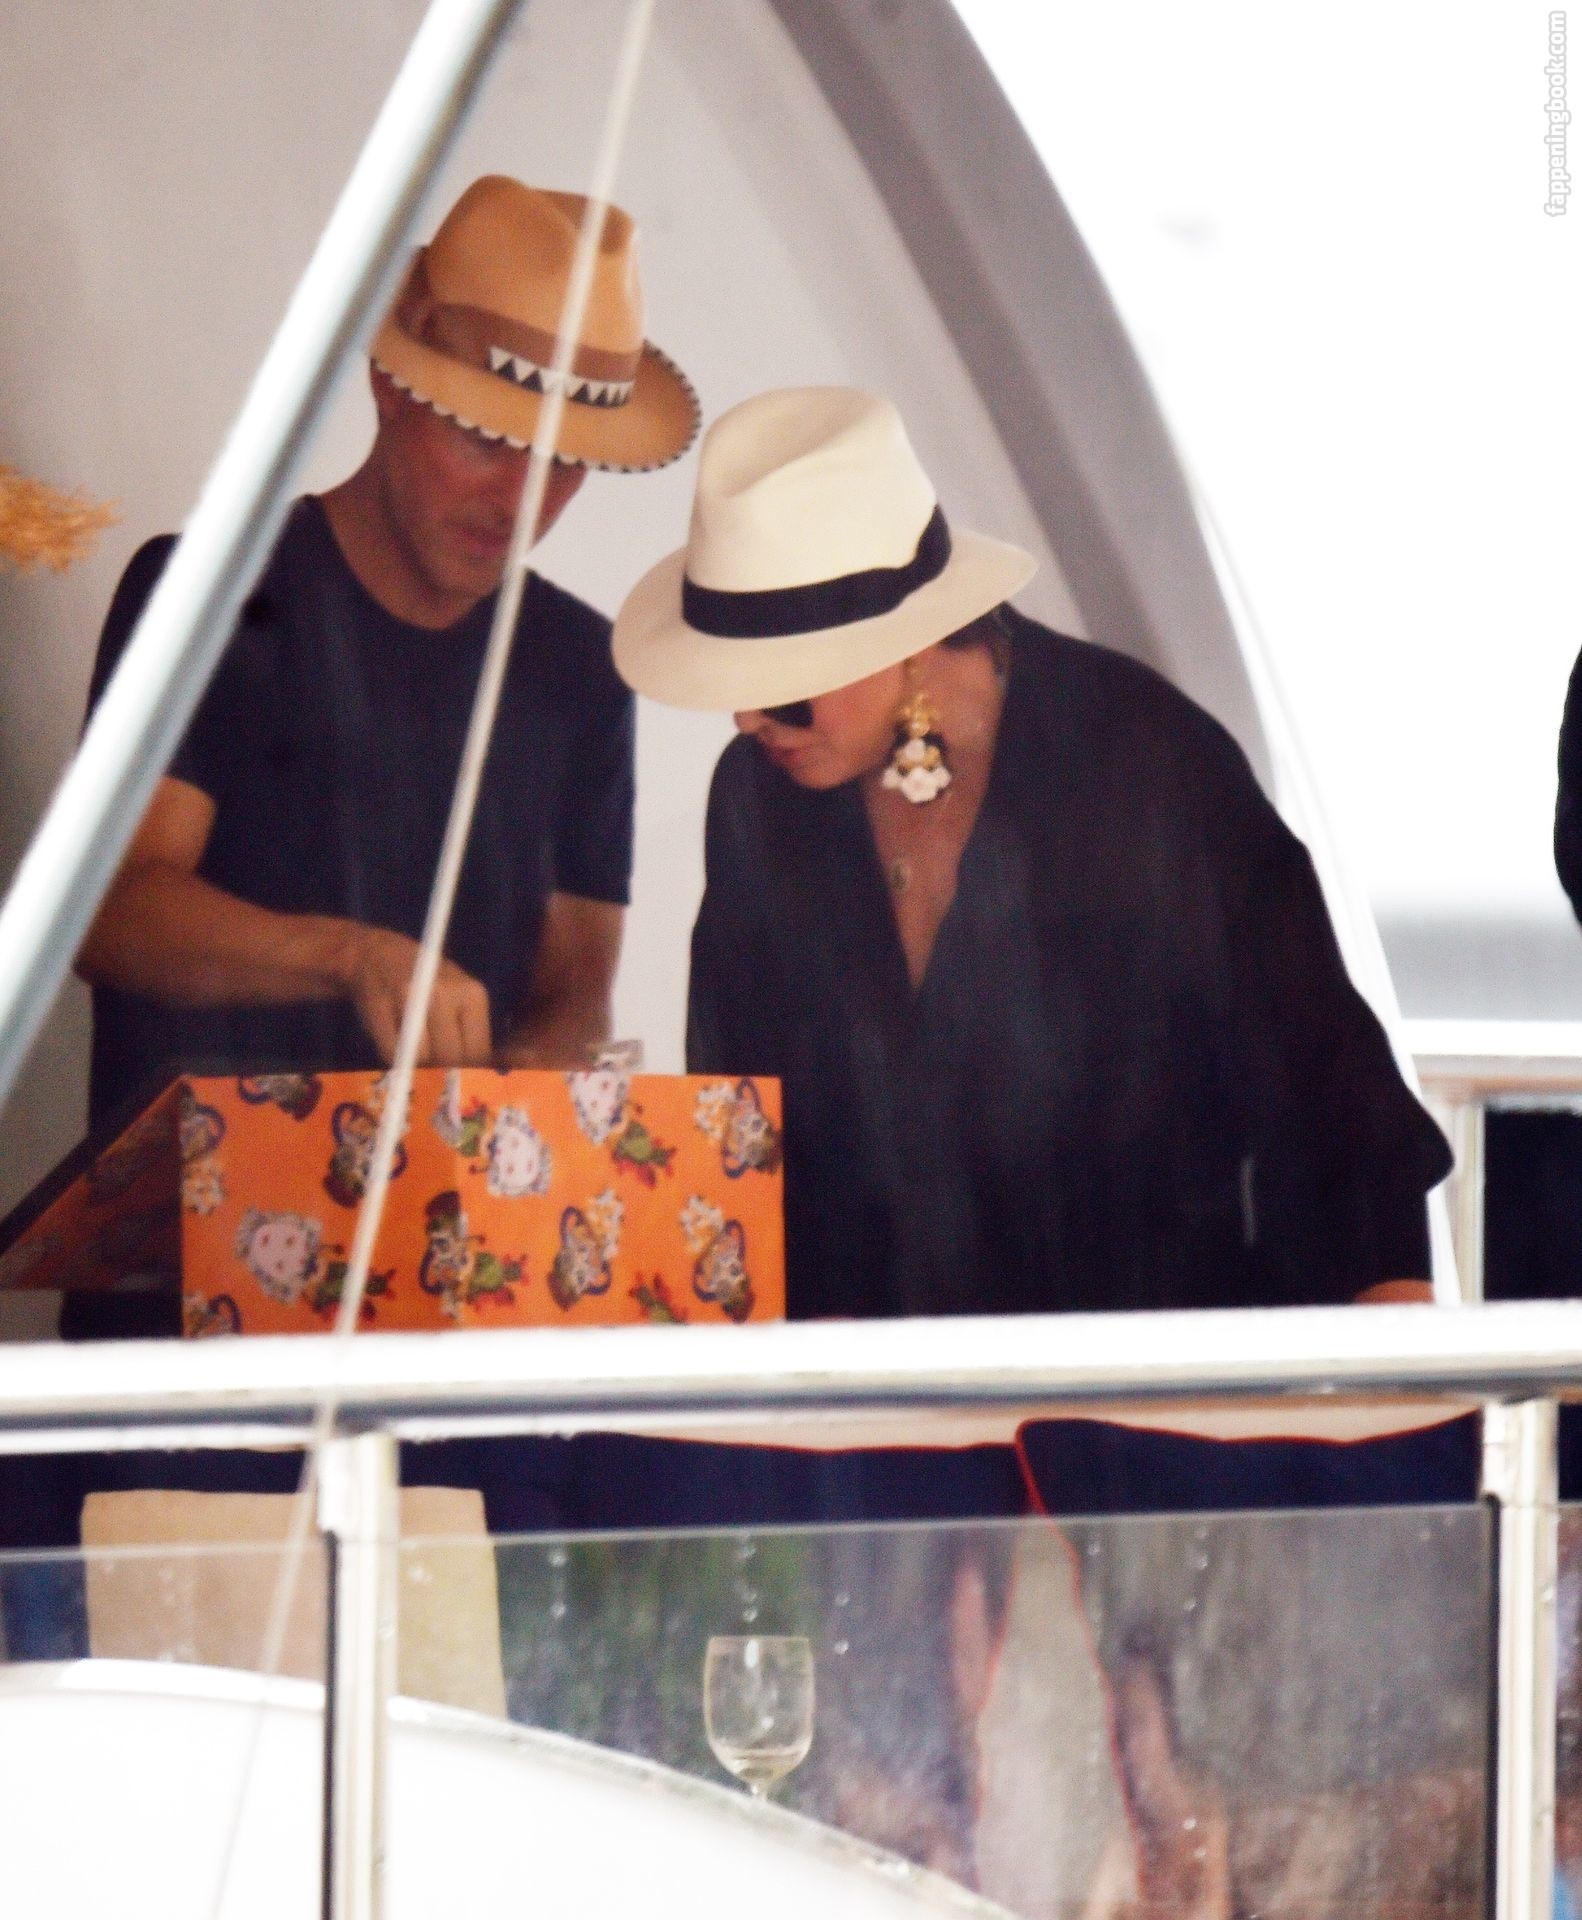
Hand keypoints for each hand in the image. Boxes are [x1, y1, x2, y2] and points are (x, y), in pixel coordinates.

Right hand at [335, 925, 491, 1066]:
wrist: (378, 956)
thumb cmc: (427, 982)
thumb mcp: (459, 997)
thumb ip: (469, 1033)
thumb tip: (476, 1079)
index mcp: (472, 994)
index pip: (478, 1052)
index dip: (469, 1074)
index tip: (459, 1082)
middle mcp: (445, 993)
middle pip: (450, 1058)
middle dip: (441, 1073)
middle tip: (434, 1073)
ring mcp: (410, 998)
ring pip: (421, 1058)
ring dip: (416, 1064)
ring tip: (414, 1051)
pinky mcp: (380, 1007)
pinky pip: (392, 1052)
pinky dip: (393, 1057)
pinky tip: (394, 1042)